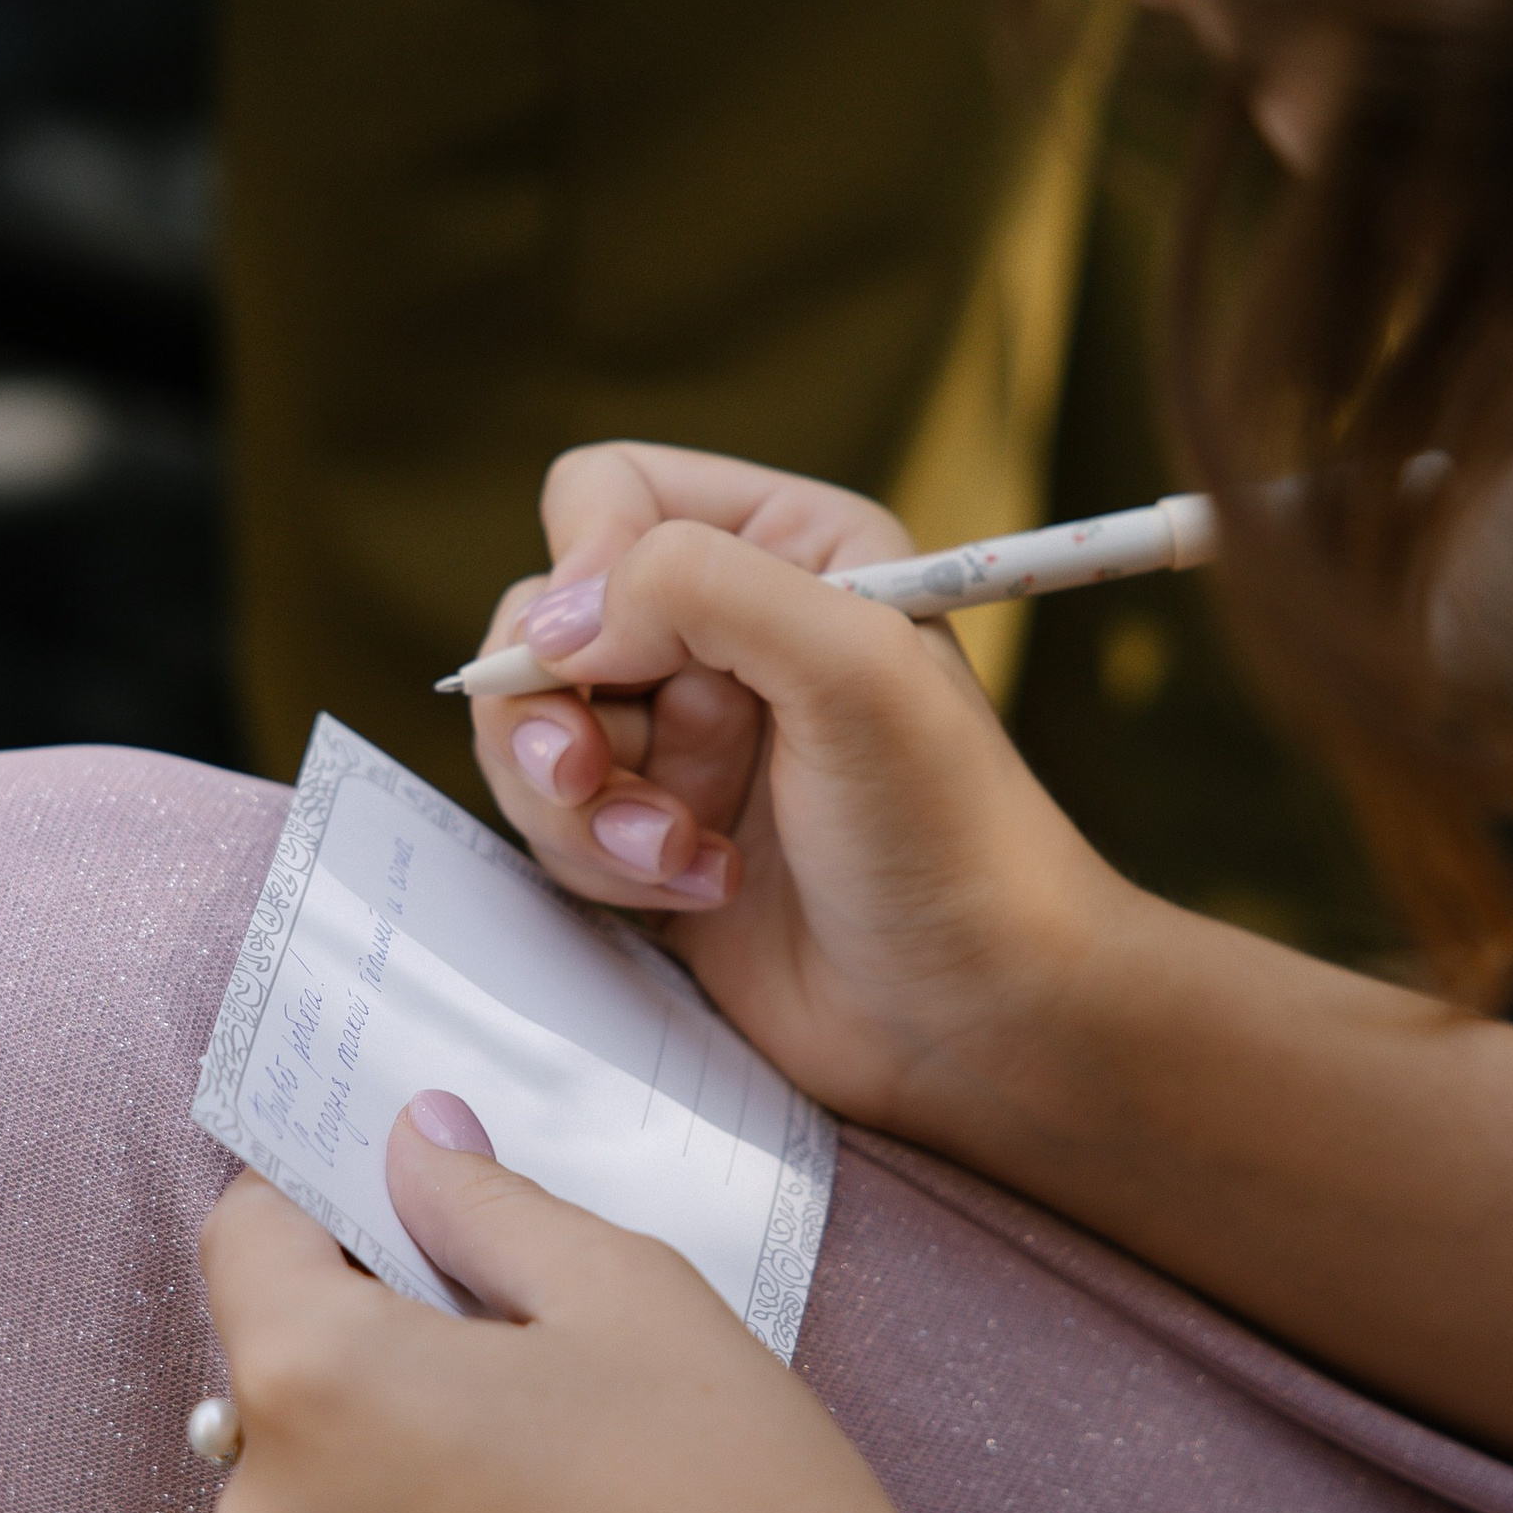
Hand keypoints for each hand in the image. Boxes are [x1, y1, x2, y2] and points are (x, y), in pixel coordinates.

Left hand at [199, 1099, 1031, 1512]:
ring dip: (397, 1423)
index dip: (330, 1191)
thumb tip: (413, 1142)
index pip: (247, 1235)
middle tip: (526, 1314)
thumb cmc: (736, 1505)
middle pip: (276, 1354)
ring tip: (556, 1433)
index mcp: (313, 1386)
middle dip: (376, 1312)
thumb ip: (485, 1201)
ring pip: (317, 1463)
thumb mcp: (628, 1291)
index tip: (421, 1189)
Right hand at [468, 442, 1117, 1134]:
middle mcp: (728, 632)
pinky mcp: (654, 836)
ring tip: (680, 855)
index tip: (600, 656)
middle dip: (555, 709)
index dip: (583, 569)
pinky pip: (554, 822)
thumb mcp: (852, 668)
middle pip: (543, 620)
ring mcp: (686, 741)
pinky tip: (703, 894)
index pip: (610, 495)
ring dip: (582, 802)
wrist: (980, 1017)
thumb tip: (555, 621)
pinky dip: (603, 861)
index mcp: (789, 550)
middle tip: (591, 775)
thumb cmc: (952, 838)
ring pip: (532, 729)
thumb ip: (701, 590)